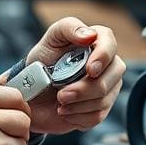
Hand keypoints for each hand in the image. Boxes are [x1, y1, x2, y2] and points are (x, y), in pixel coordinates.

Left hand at [25, 18, 125, 134]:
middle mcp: (107, 65)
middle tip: (61, 94)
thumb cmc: (43, 59)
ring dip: (78, 104)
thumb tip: (90, 35)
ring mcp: (107, 87)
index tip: (89, 70)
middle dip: (85, 88)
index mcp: (97, 42)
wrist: (32, 90)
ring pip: (104, 99)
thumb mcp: (51, 38)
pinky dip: (77, 116)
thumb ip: (69, 28)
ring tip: (59, 101)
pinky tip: (64, 111)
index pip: (110, 44)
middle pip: (113, 77)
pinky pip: (97, 116)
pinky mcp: (100, 108)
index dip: (103, 57)